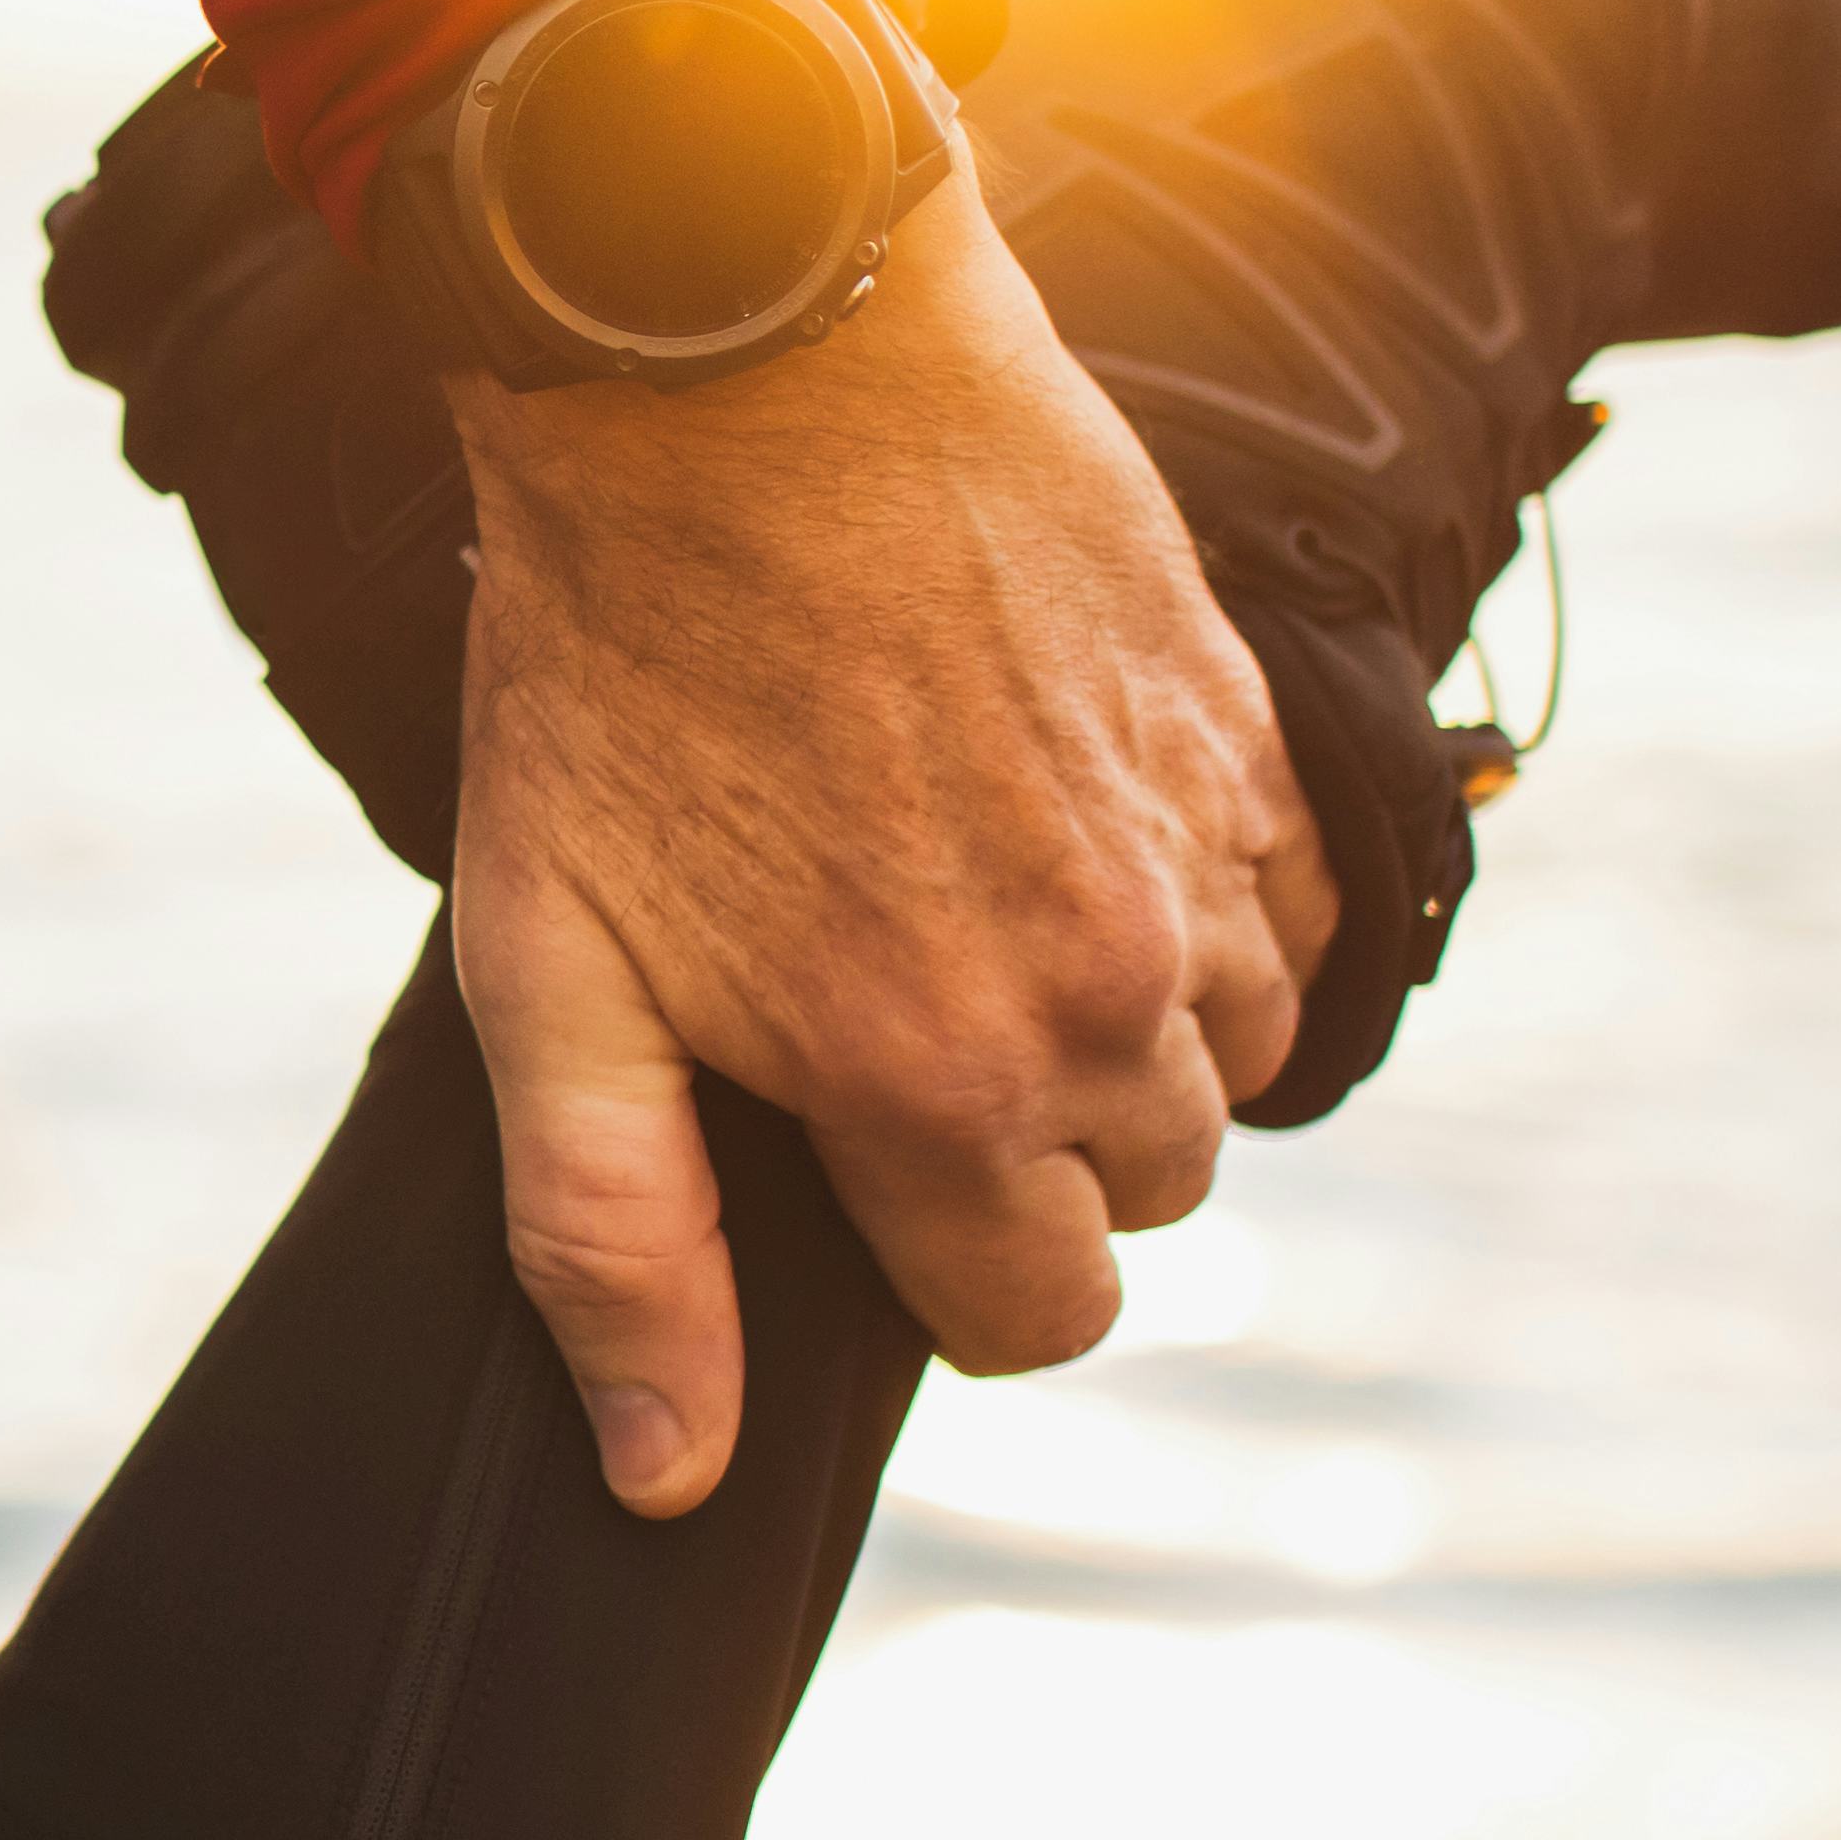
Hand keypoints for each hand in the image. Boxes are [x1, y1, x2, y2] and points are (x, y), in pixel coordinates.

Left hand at [446, 173, 1335, 1512]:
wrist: (734, 365)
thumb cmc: (611, 666)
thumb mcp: (547, 968)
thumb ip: (617, 1238)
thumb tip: (667, 1475)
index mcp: (936, 1077)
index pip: (1041, 1320)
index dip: (946, 1271)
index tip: (860, 1163)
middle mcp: (1104, 984)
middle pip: (1144, 1195)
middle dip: (1033, 1151)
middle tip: (890, 1005)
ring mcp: (1196, 847)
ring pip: (1229, 1056)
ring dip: (1127, 1023)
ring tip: (963, 892)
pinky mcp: (1245, 724)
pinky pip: (1293, 905)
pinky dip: (1212, 903)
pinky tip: (1071, 816)